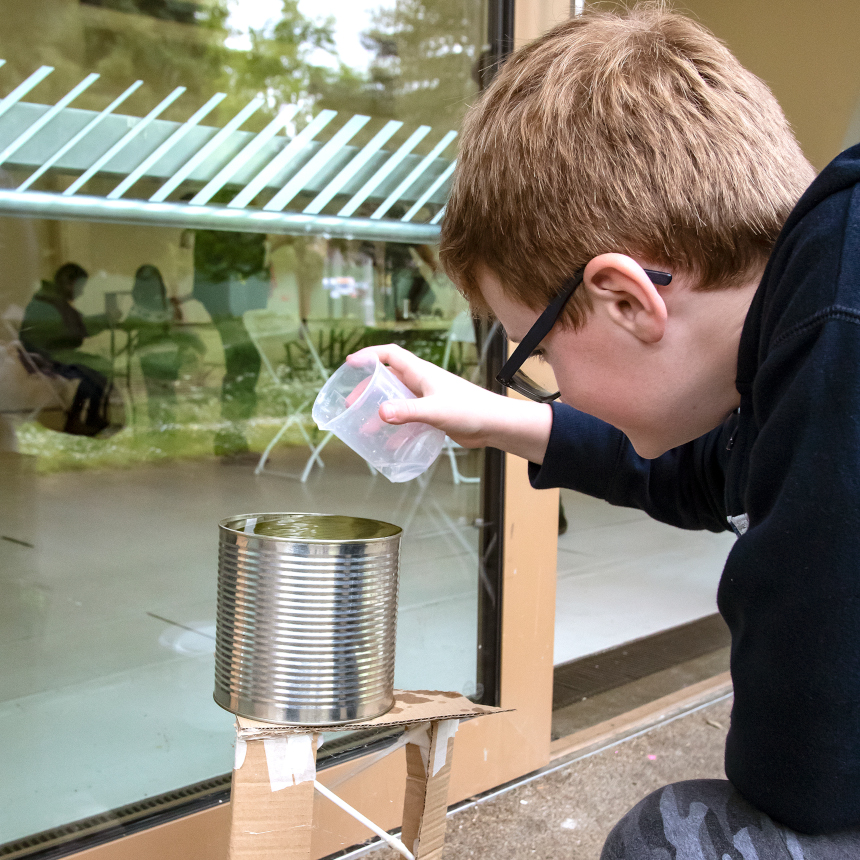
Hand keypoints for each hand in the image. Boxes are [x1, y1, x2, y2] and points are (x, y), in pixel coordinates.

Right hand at [348, 344, 553, 462]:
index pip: (391, 355)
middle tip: (352, 405)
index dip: (370, 355)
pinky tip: (391, 444)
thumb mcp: (435, 410)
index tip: (350, 363)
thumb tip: (380, 412)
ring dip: (381, 412)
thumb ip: (408, 412)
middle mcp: (422, 383)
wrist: (495, 425)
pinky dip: (398, 429)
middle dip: (369, 390)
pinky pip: (410, 419)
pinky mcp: (435, 415)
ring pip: (398, 402)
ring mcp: (428, 399)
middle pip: (389, 380)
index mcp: (421, 373)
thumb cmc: (470, 410)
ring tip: (365, 429)